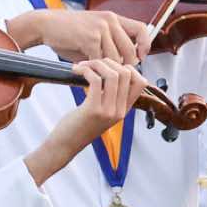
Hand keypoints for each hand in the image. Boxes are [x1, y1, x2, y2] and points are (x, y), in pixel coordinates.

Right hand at [13, 8, 152, 64]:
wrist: (46, 25)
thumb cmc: (69, 32)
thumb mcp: (94, 32)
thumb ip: (110, 43)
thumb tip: (125, 62)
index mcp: (113, 18)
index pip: (142, 29)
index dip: (145, 45)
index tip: (139, 58)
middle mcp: (110, 20)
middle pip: (130, 49)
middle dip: (124, 65)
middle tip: (114, 73)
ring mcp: (100, 28)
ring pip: (115, 58)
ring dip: (107, 69)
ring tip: (97, 72)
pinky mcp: (89, 38)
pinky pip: (99, 59)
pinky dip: (94, 68)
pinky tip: (87, 69)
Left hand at [26, 59, 147, 184]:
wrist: (66, 145)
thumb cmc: (79, 126)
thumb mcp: (101, 112)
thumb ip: (109, 97)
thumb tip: (108, 72)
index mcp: (124, 110)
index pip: (141, 82)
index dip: (128, 67)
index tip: (109, 67)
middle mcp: (120, 110)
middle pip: (126, 73)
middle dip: (108, 62)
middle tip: (91, 64)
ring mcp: (108, 111)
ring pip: (113, 74)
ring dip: (96, 64)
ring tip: (82, 66)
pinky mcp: (93, 110)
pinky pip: (96, 80)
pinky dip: (86, 70)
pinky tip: (77, 71)